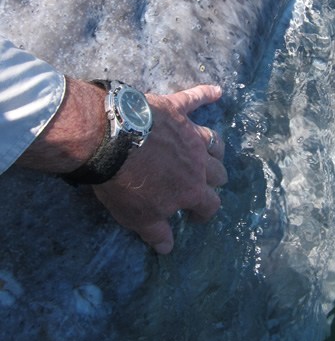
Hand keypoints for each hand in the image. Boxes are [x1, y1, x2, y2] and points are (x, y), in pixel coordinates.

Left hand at [92, 85, 226, 253]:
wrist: (111, 141)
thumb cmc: (124, 183)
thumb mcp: (137, 216)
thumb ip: (157, 232)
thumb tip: (169, 248)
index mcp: (191, 189)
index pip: (209, 204)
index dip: (204, 212)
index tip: (193, 215)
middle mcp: (198, 161)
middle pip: (217, 172)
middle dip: (214, 180)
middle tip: (203, 184)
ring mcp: (189, 132)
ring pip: (213, 141)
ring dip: (215, 148)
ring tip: (213, 152)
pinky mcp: (176, 109)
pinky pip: (195, 98)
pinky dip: (207, 94)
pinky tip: (217, 91)